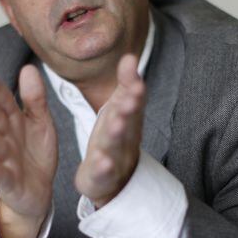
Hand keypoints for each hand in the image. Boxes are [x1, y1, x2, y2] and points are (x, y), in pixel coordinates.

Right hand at [0, 66, 57, 237]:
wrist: (38, 191)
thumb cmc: (34, 153)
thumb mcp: (41, 123)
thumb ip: (35, 98)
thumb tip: (28, 68)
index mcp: (13, 121)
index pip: (3, 101)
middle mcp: (5, 138)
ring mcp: (5, 160)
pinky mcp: (9, 183)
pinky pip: (1, 176)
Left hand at [75, 55, 145, 207]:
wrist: (112, 180)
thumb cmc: (116, 137)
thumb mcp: (120, 110)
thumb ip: (126, 85)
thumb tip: (129, 57)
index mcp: (128, 120)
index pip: (133, 104)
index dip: (135, 93)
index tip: (136, 81)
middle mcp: (125, 139)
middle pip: (128, 124)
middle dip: (129, 111)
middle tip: (130, 98)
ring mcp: (115, 159)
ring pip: (115, 146)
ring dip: (116, 135)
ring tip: (116, 124)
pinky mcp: (101, 177)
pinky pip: (102, 173)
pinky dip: (103, 168)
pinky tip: (102, 162)